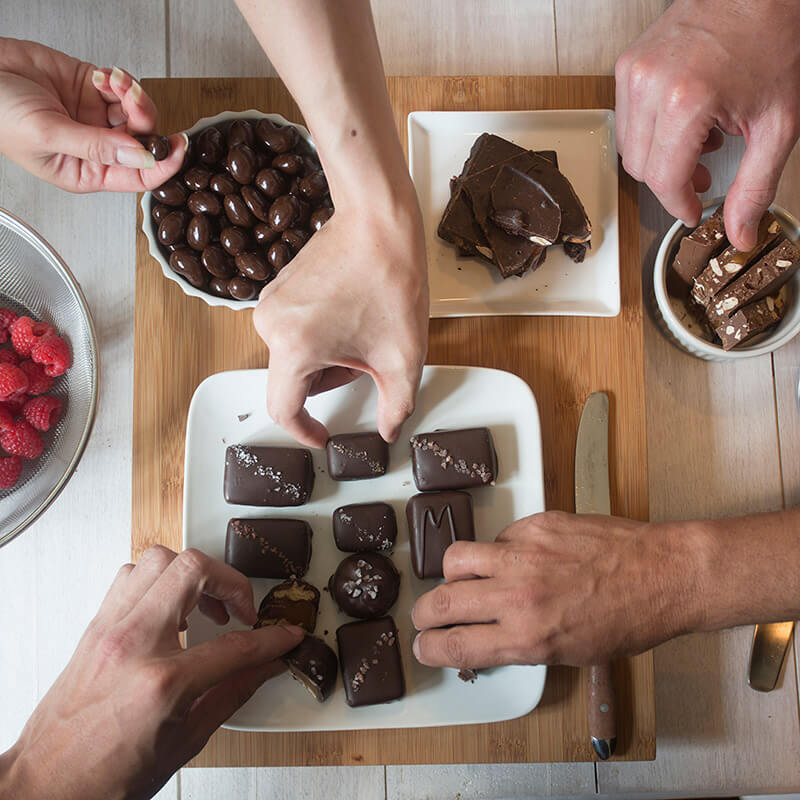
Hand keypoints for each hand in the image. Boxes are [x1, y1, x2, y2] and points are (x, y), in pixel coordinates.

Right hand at [0, 38, 185, 191]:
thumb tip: (142, 157)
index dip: (163, 164)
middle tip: (131, 98)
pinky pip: (124, 88)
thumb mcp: (48, 135)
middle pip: (143, 141)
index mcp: (87, 173)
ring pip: (137, 113)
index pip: (138, 177)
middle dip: (144, 118)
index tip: (179, 147)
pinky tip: (102, 75)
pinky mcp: (92, 90)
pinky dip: (121, 80)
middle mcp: (96, 148)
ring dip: (133, 95)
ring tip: (114, 81)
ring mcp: (96, 118)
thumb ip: (98, 147)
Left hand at [0, 546, 302, 799]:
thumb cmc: (106, 777)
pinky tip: (171, 606)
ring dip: (193, 574)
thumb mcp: (186, 742)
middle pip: (193, 570)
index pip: (234, 646)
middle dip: (231, 582)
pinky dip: (160, 580)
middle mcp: (132, 644)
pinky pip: (130, 576)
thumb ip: (232, 694)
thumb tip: (265, 667)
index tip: (285, 634)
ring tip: (206, 603)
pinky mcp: (95, 627)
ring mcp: (109, 629)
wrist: (47, 786)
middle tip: (242, 609)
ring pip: (159, 560)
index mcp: (162, 682)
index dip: (271, 639)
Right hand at [254, 194, 427, 448]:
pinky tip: (349, 314)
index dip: (305, 430)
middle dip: (333, 379)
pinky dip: (321, 336)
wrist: (378, 221)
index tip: (322, 436)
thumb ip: (397, 405)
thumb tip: (389, 429)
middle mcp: (271, 326)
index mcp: (294, 348)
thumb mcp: (402, 356)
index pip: (284, 409)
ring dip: (329, 357)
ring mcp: (271, 304)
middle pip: (296, 380)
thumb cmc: (389, 277)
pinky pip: (294, 331)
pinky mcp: (277, 289)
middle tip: (367, 359)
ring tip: (361, 330)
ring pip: (296, 356)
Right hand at [411, 511, 701, 667]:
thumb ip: (519, 645)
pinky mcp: (534, 525)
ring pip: (456, 559)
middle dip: (424, 614)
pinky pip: (497, 537)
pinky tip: (520, 558)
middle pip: (440, 603)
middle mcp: (518, 596)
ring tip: (464, 579)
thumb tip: (485, 641)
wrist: (661, 574)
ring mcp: (523, 555)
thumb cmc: (626, 621)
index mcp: (527, 638)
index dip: (429, 648)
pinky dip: (499, 551)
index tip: (424, 646)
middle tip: (426, 616)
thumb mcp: (570, 653)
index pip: (454, 645)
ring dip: (452, 574)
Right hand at [615, 0, 799, 249]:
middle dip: (672, 180)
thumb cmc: (776, 40)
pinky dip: (652, 130)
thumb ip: (756, 187)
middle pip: (641, 168)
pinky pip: (627, 119)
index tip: (694, 210)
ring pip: (629, 147)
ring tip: (697, 141)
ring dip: (660, 156)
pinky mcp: (627, 64)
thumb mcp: (779, 124)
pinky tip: (684, 118)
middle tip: (703, 174)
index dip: (680, 204)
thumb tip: (740, 232)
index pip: (663, 179)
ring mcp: (633, 72)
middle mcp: (650, 85)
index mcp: (686, 101)